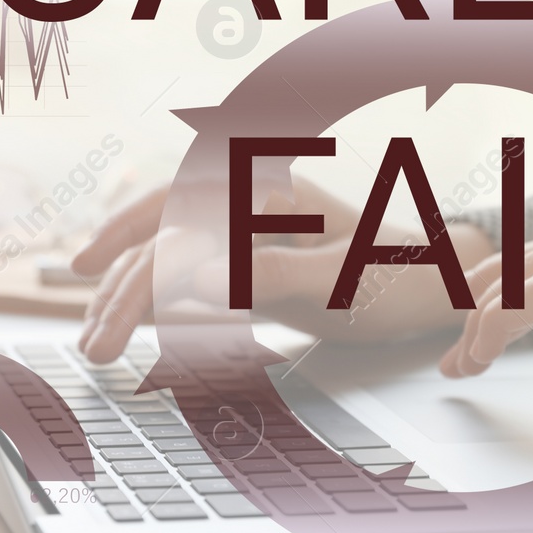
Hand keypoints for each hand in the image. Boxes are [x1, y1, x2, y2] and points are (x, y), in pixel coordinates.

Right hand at [70, 177, 495, 360]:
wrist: (441, 280)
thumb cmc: (402, 274)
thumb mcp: (342, 280)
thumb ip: (271, 274)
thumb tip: (201, 279)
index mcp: (267, 188)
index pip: (180, 228)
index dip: (137, 275)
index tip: (112, 320)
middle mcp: (247, 196)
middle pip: (159, 231)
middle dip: (117, 287)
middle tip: (91, 344)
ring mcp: (246, 224)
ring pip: (165, 248)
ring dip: (126, 291)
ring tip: (94, 339)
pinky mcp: (249, 255)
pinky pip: (186, 265)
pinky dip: (152, 292)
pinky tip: (122, 313)